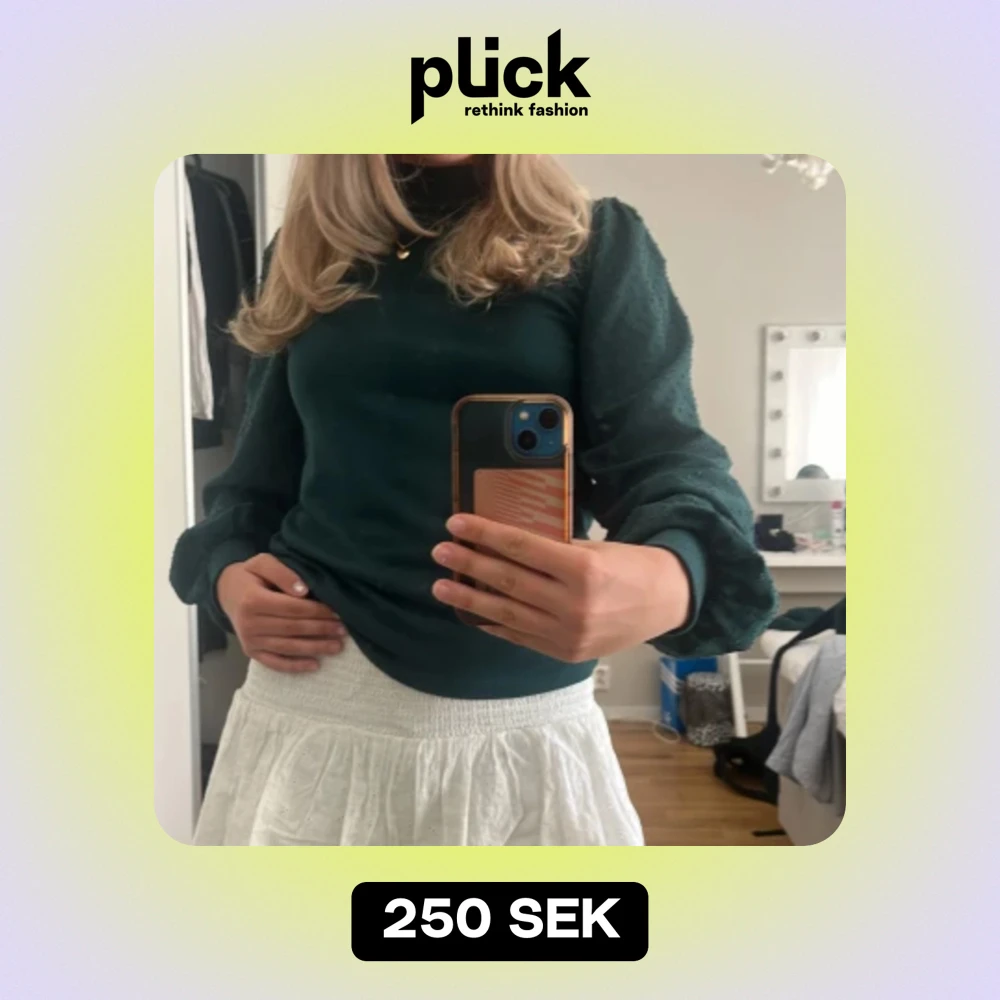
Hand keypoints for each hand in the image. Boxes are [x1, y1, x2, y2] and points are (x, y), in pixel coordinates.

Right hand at [216, 554, 344, 672]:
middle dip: (321, 630)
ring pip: (288, 647)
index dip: (317, 611)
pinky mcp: (251, 652)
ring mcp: (250, 641)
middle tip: (343, 630)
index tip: (337, 612)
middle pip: (293, 629)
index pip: (292, 608)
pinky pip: (275, 662)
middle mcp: (249, 624)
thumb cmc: (250, 575)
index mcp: (253, 601)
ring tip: (337, 647)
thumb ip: (283, 573)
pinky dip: (295, 666)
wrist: (226, 592)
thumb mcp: (263, 563)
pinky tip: (315, 665)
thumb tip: (303, 590)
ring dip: (315, 648)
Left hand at [430, 515, 690, 661]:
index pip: (521, 548)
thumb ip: (552, 551)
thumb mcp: (594, 549)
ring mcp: (567, 634)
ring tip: (441, 586)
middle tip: (439, 552)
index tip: (455, 523)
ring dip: (470, 598)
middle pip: (508, 580)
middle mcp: (573, 604)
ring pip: (507, 612)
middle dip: (469, 565)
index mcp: (582, 569)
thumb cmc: (629, 566)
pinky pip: (520, 637)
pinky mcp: (565, 653)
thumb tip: (503, 543)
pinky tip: (472, 614)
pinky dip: (494, 624)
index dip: (484, 534)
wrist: (666, 603)